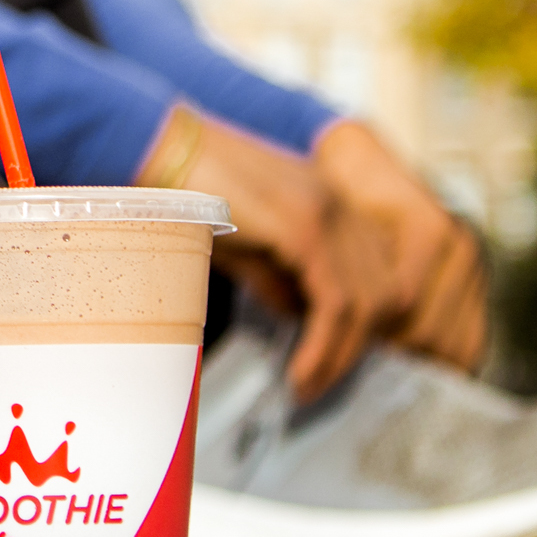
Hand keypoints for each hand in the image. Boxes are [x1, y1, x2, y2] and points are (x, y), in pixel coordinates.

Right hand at [138, 107, 488, 401]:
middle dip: (358, 347)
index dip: (362, 325)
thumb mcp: (241, 239)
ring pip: (369, 304)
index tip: (329, 362)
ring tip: (308, 389)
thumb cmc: (181, 190)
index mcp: (328, 198)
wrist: (151, 148)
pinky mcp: (305, 228)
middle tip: (318, 383)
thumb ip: (275, 273)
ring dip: (342, 357)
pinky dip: (325, 348)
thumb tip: (296, 314)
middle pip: (385, 292)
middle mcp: (340, 202)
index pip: (378, 272)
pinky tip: (301, 375)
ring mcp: (327, 211)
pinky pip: (337, 303)